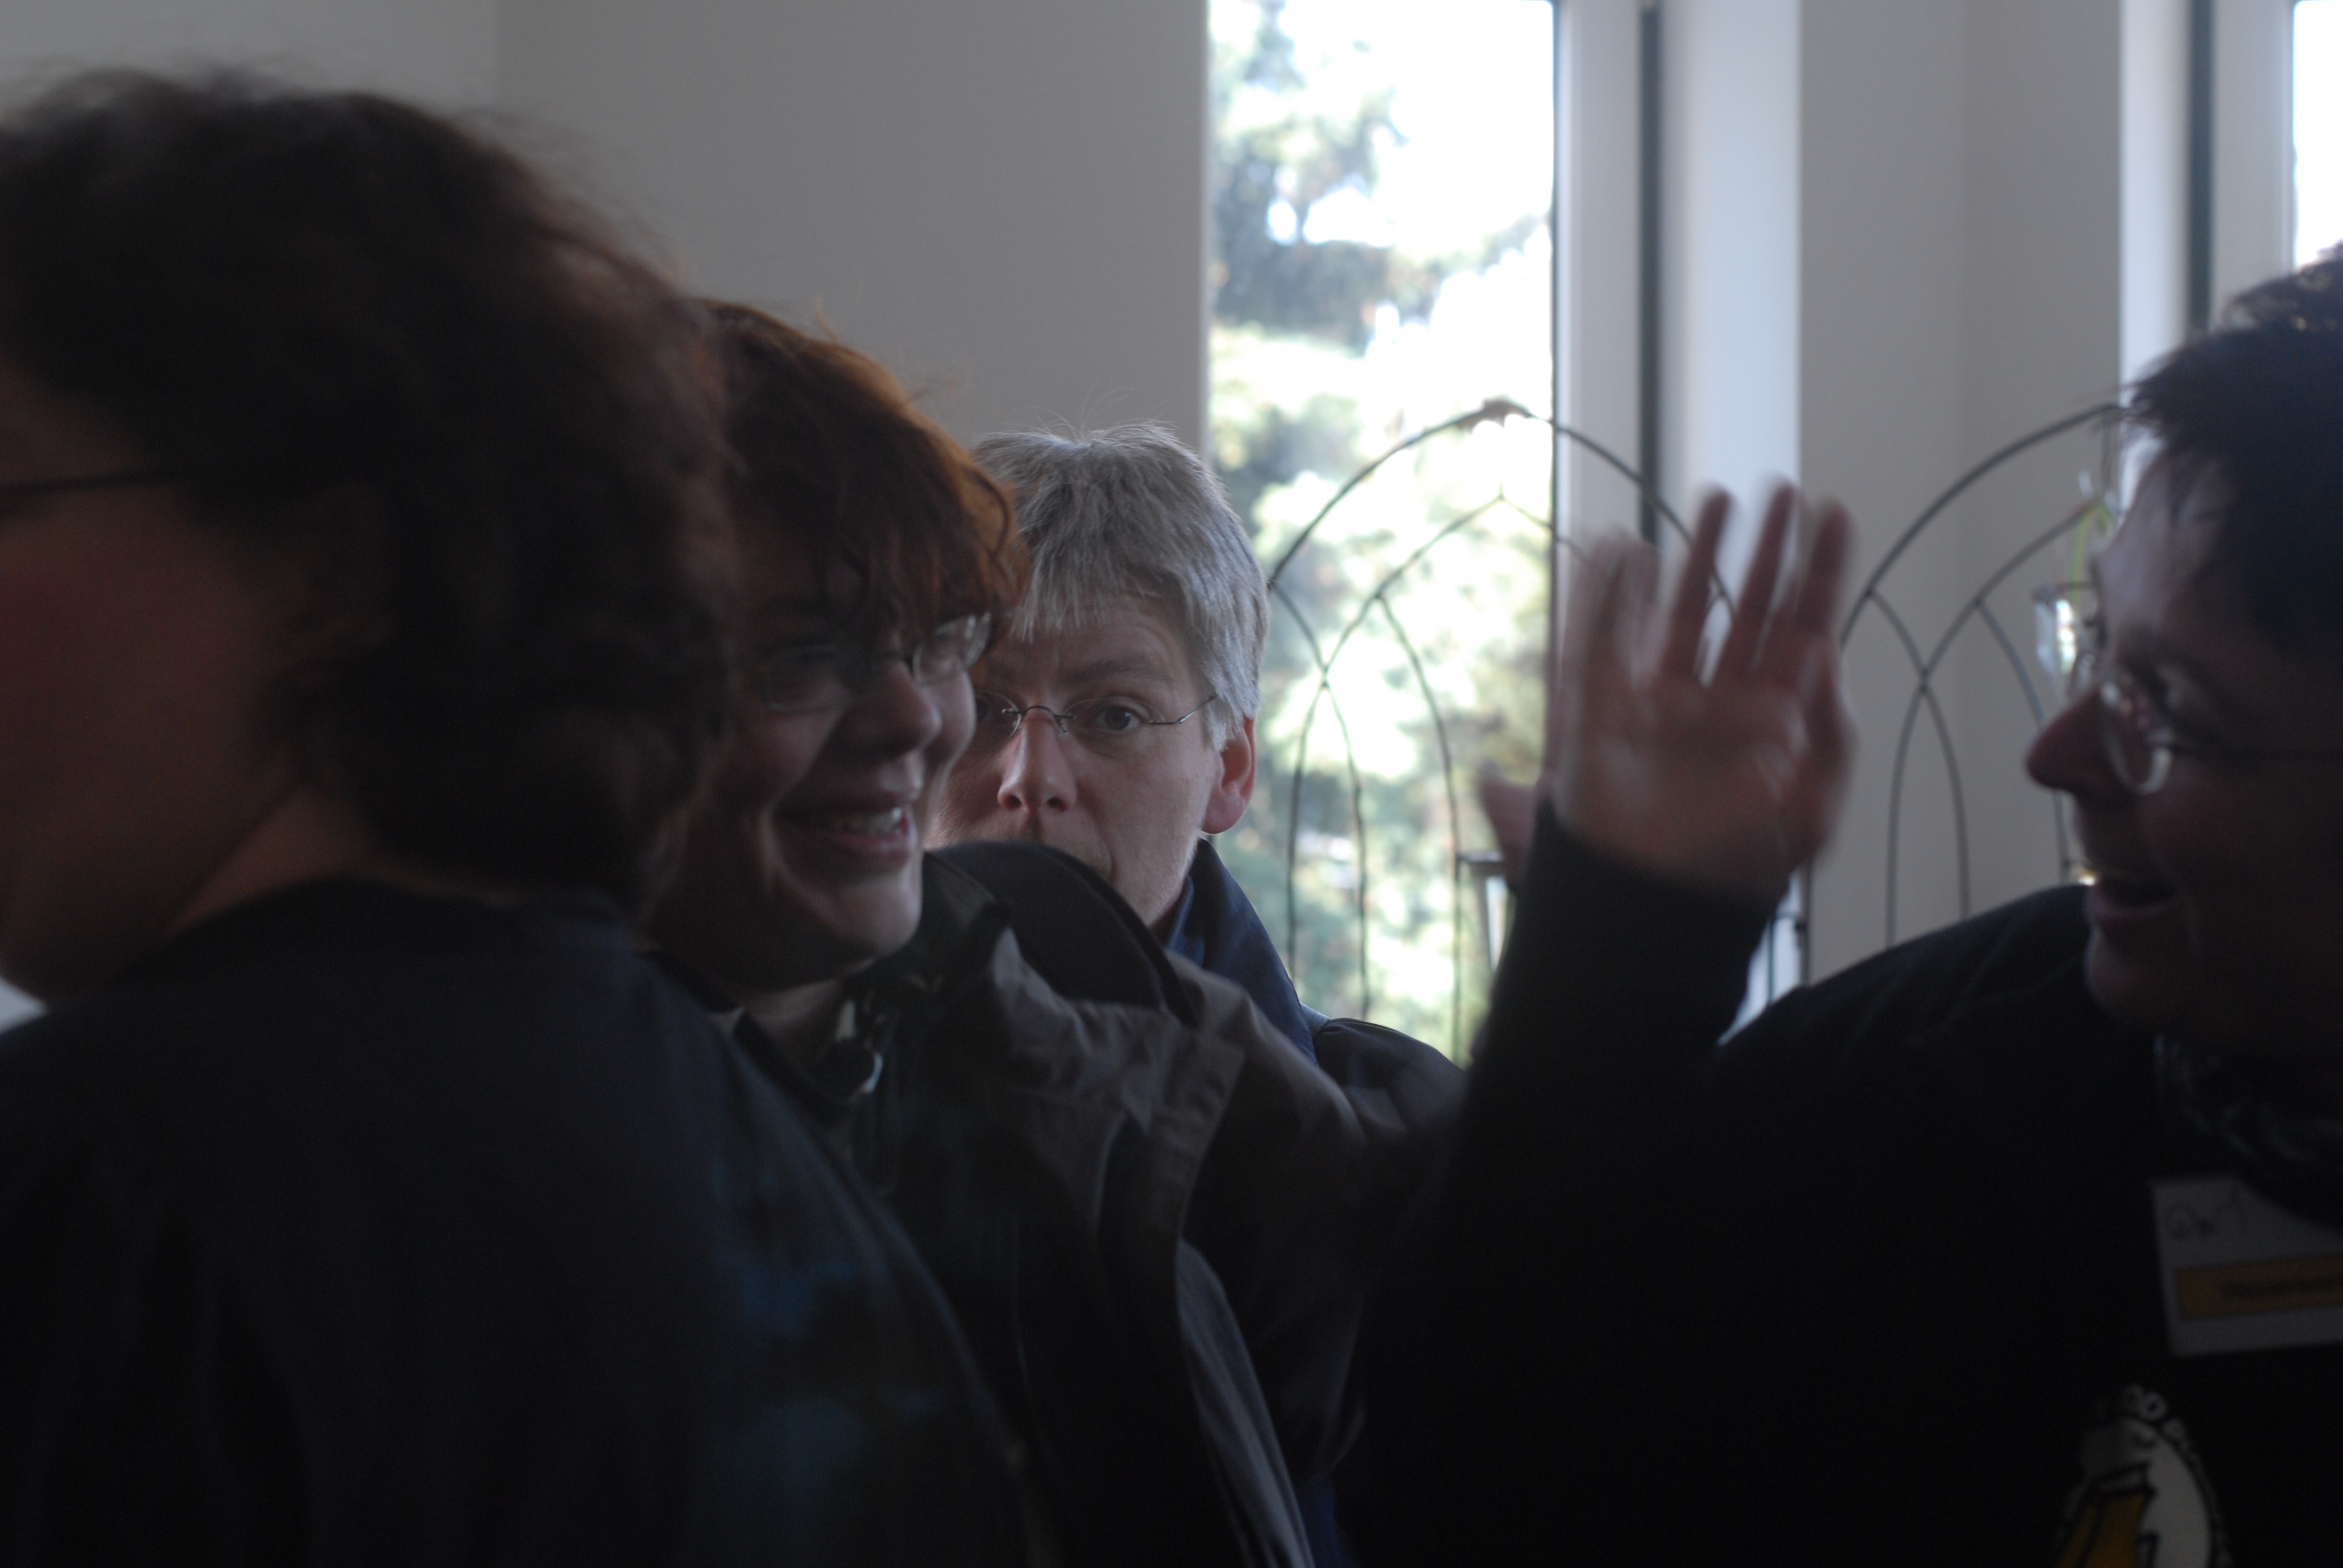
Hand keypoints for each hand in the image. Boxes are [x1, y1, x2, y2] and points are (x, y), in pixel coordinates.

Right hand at [1540, 485, 1854, 905]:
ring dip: (1700, 555)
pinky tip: (1625, 548)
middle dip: (1767, 548)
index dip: (1821, 572)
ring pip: (1685, 610)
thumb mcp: (1815, 808)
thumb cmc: (1738, 868)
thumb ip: (1830, 732)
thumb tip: (1826, 654)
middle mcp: (1721, 698)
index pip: (1805, 627)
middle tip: (1781, 491)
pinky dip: (1611, 593)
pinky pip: (1607, 639)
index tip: (1834, 516)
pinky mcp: (1606, 710)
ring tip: (1716, 499)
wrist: (1653, 903)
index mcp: (1774, 717)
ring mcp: (1663, 700)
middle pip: (1750, 605)